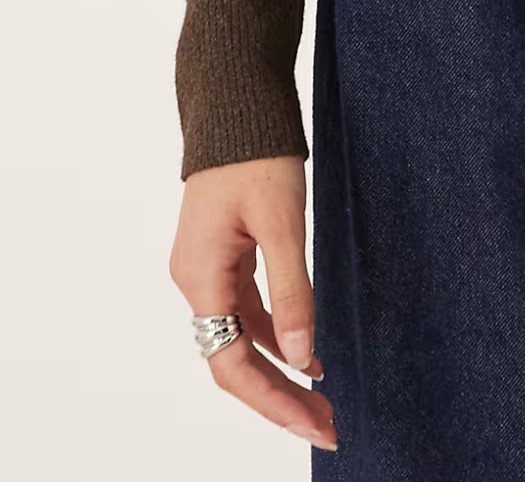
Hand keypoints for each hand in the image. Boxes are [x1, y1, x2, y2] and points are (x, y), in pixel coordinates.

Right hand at [170, 153, 337, 452]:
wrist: (235, 98)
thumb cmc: (255, 152)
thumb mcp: (282, 223)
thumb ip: (294, 293)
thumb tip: (304, 358)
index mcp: (201, 276)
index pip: (231, 364)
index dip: (273, 402)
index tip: (314, 424)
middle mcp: (195, 279)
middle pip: (235, 359)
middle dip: (280, 397)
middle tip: (329, 426)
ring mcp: (207, 268)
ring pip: (242, 339)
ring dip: (280, 371)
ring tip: (324, 400)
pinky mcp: (223, 255)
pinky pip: (247, 311)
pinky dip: (277, 335)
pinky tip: (307, 353)